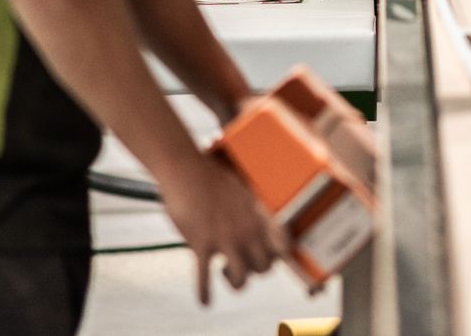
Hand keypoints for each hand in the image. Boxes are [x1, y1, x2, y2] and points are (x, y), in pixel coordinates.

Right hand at [157, 152, 293, 305]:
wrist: (186, 169)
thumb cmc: (212, 176)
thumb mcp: (243, 188)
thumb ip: (252, 208)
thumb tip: (259, 219)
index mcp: (259, 216)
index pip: (283, 246)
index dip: (280, 256)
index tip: (273, 257)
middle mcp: (246, 230)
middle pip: (264, 268)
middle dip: (255, 269)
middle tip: (243, 260)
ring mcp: (225, 239)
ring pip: (241, 280)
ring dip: (234, 280)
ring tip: (225, 271)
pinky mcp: (201, 245)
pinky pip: (204, 279)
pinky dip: (205, 293)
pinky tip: (205, 301)